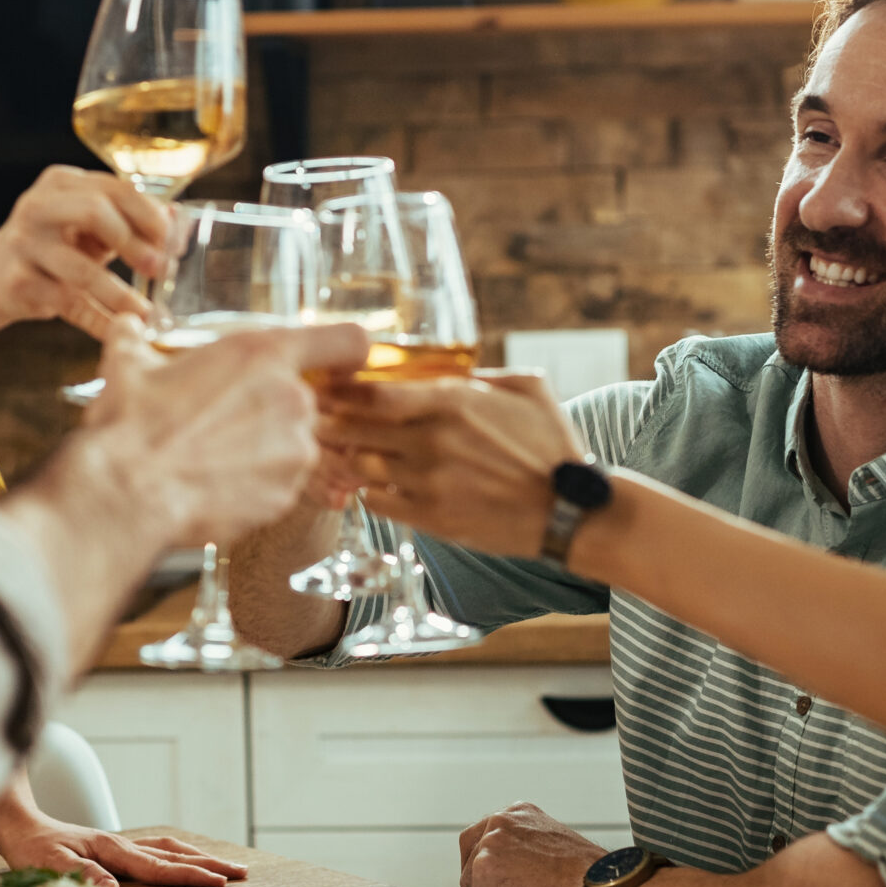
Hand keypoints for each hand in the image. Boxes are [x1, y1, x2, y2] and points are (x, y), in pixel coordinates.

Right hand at [0, 166, 169, 338]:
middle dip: (134, 243)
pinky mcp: (18, 283)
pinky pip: (68, 305)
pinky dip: (99, 320)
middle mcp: (38, 207)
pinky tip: (120, 329)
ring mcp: (24, 245)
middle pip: (94, 212)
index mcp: (61, 182)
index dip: (150, 215)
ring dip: (120, 294)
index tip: (172, 241)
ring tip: (145, 312)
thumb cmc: (56, 245)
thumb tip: (179, 221)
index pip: (114, 188)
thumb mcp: (91, 225)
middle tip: (159, 269)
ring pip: (81, 269)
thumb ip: (131, 220)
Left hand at [0, 814, 248, 886]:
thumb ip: (80, 877)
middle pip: (174, 853)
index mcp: (111, 851)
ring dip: (198, 857)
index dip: (191, 875)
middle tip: (242, 874)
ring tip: (226, 866)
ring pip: (168, 848)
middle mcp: (121, 845)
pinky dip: (179, 854)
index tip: (220, 883)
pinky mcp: (113, 850)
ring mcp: (119, 845)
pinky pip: (156, 850)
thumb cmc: (30, 850)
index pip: (159, 866)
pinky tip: (185, 859)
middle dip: (209, 864)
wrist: (18, 825)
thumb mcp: (48, 867)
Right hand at [80, 318, 367, 549]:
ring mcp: (294, 453)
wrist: (127, 491)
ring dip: (264, 451)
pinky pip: (281, 487)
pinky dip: (257, 487)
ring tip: (214, 458)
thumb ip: (135, 338)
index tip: (338, 366)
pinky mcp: (286, 498)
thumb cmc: (132, 426)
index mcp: (263, 355)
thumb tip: (127, 326)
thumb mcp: (129, 365)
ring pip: (292, 447)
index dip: (346, 354)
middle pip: (307, 401)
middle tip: (225, 423)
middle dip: (271, 412)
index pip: (346, 341)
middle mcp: (292, 401)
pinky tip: (216, 485)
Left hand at [320, 371, 584, 556]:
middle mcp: (435, 441)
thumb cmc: (553, 447)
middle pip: (357, 428)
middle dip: (332, 422)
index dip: (343, 389)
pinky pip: (377, 502)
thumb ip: (484, 374)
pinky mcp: (432, 518)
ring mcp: (430, 482)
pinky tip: (375, 484)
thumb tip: (451, 369)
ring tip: (342, 452)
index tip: (328, 386)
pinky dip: (369, 491)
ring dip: (348, 458)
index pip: (375, 392)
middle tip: (314, 419)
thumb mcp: (530, 388)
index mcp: (455, 402)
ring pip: (361, 466)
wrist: (570, 511)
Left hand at [458, 803, 601, 886]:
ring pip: (472, 878)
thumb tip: (513, 870)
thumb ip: (526, 848)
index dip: (490, 859)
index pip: (485, 833)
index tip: (499, 876)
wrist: (598, 884)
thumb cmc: (586, 874)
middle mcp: (500, 820)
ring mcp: (490, 842)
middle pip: (470, 850)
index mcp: (519, 812)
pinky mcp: (485, 866)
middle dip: (479, 874)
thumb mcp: (554, 845)